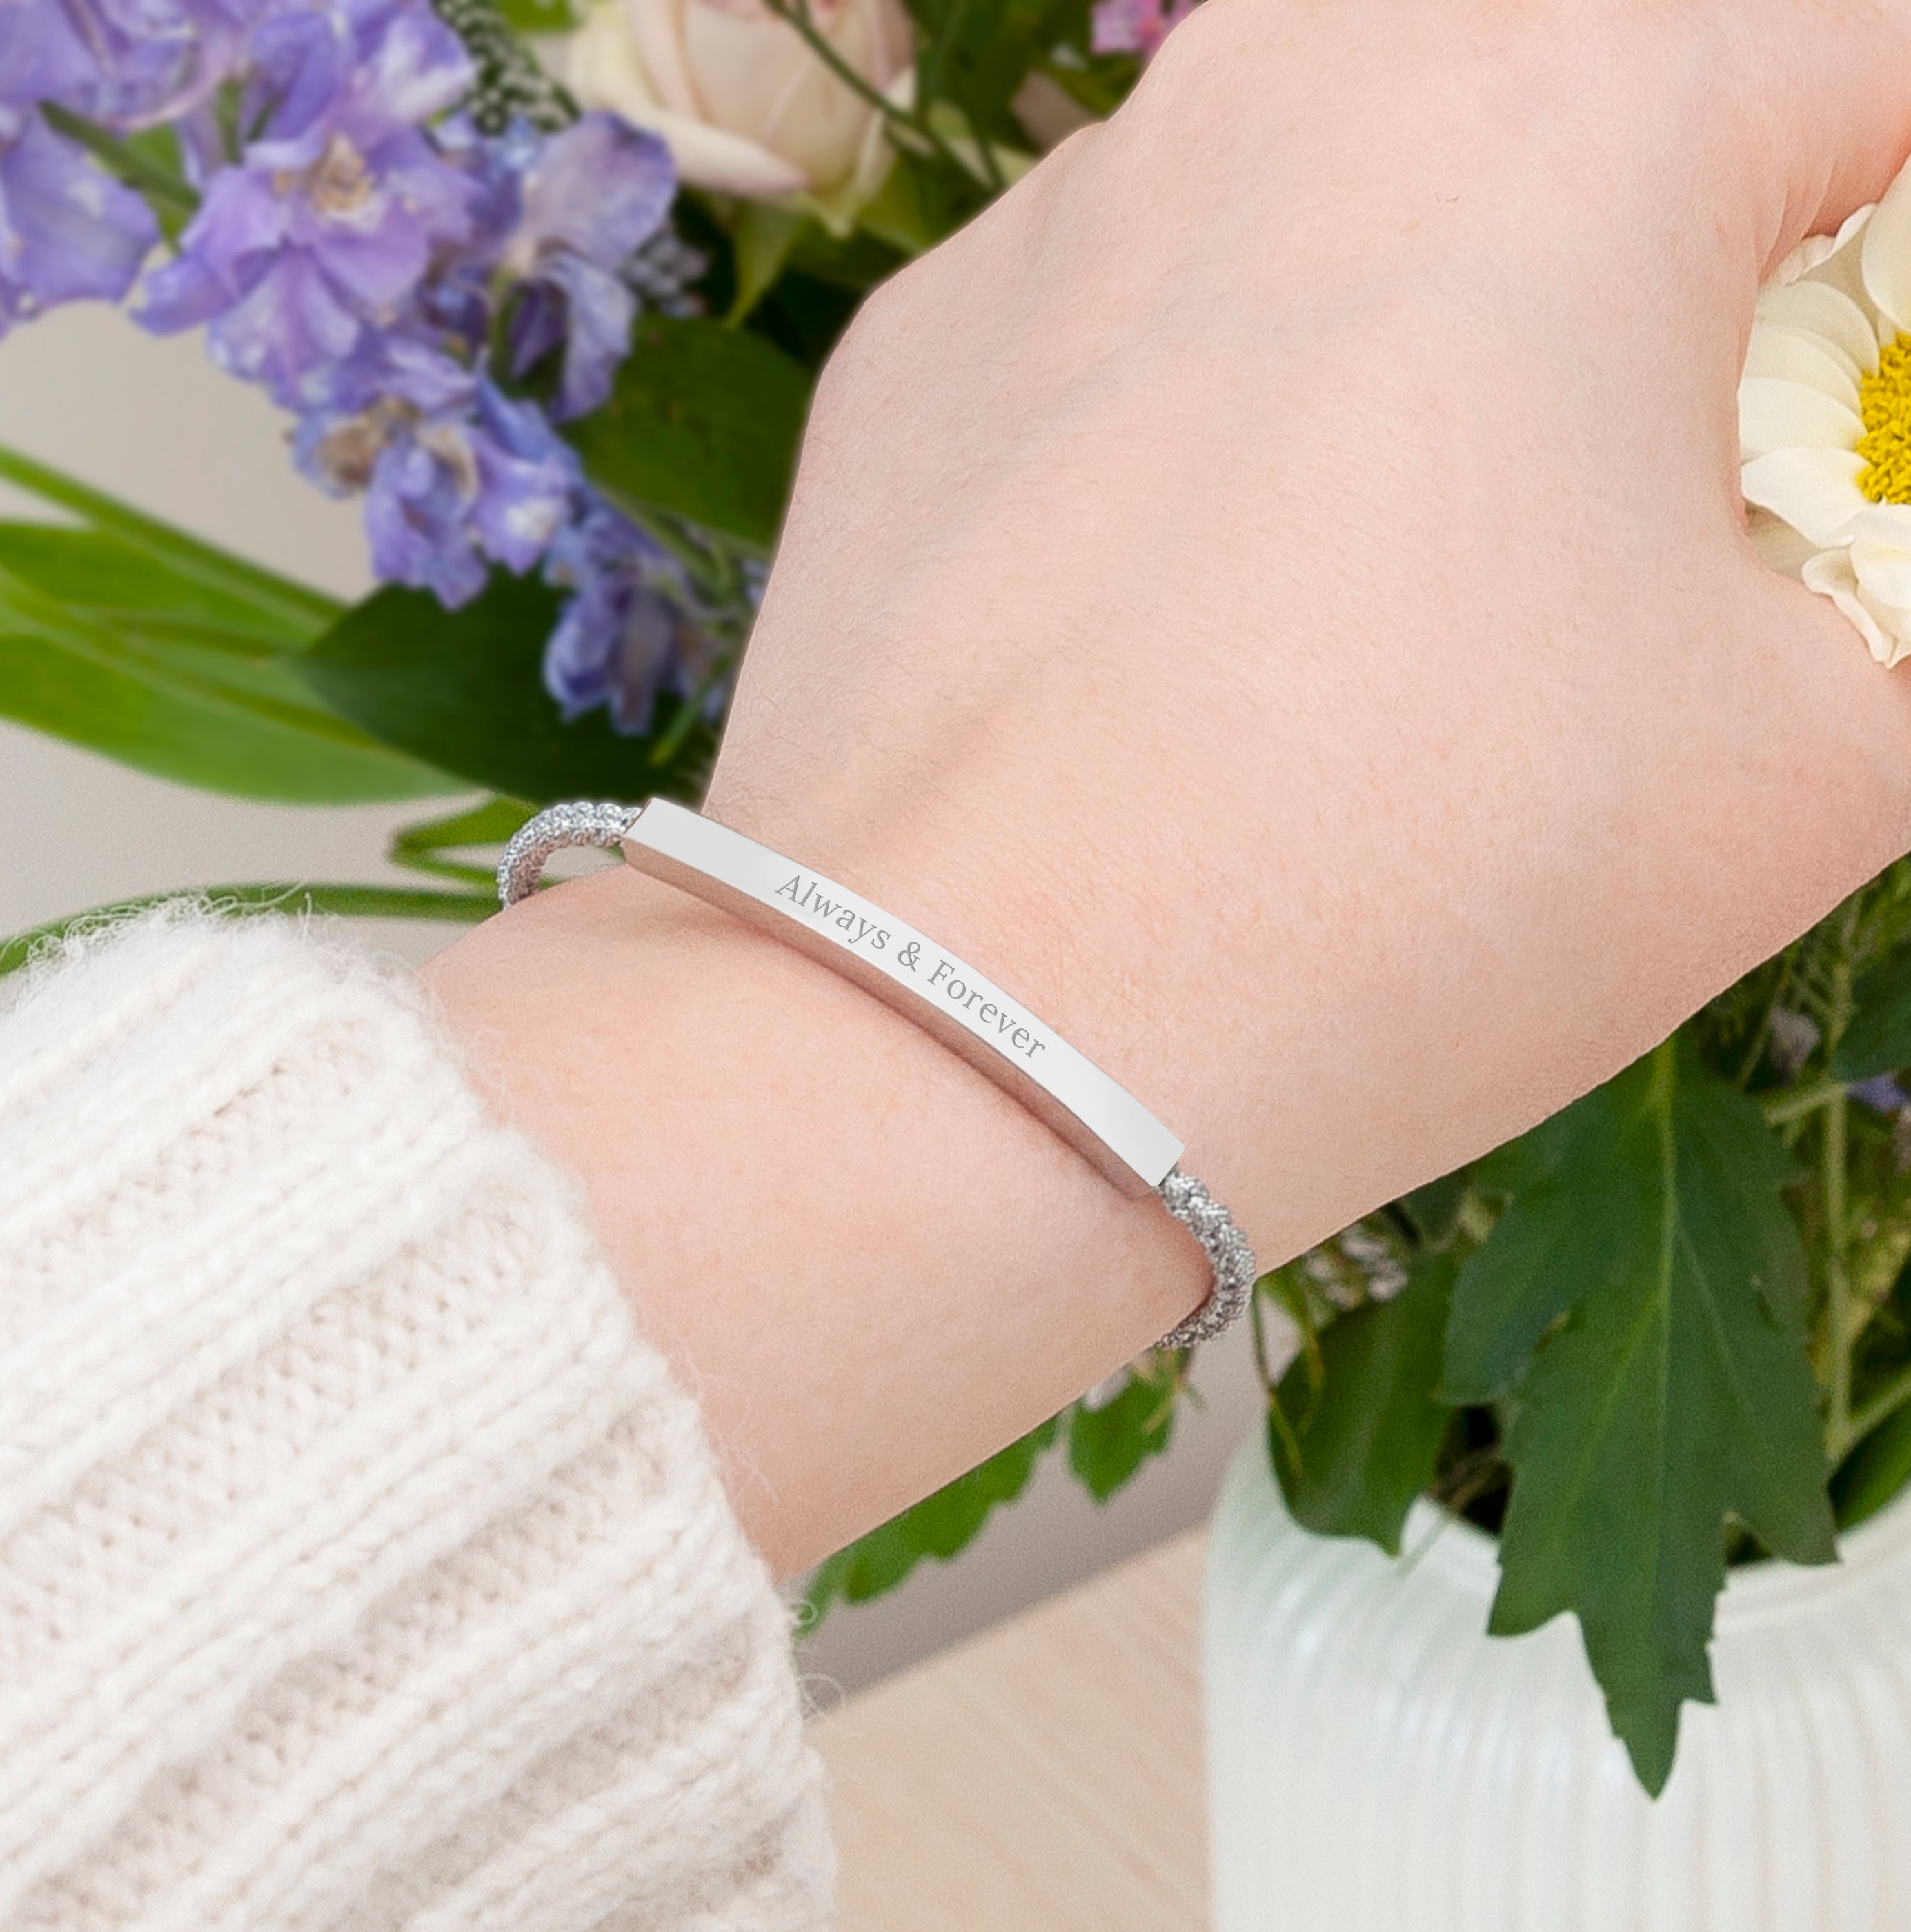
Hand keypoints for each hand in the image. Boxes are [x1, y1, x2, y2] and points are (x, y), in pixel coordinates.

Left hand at [432, 0, 1910, 1571]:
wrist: (974, 1038)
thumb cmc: (1411, 894)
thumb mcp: (1810, 760)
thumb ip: (1897, 597)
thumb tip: (1849, 567)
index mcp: (1572, 114)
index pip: (1858, 67)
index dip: (1889, 250)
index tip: (1848, 417)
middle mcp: (1293, 84)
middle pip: (1567, 115)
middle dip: (1655, 273)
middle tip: (1643, 499)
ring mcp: (1065, 212)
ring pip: (1323, 210)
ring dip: (1409, 343)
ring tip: (1391, 586)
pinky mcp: (915, 352)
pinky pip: (1123, 330)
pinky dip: (1192, 426)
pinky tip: (1177, 626)